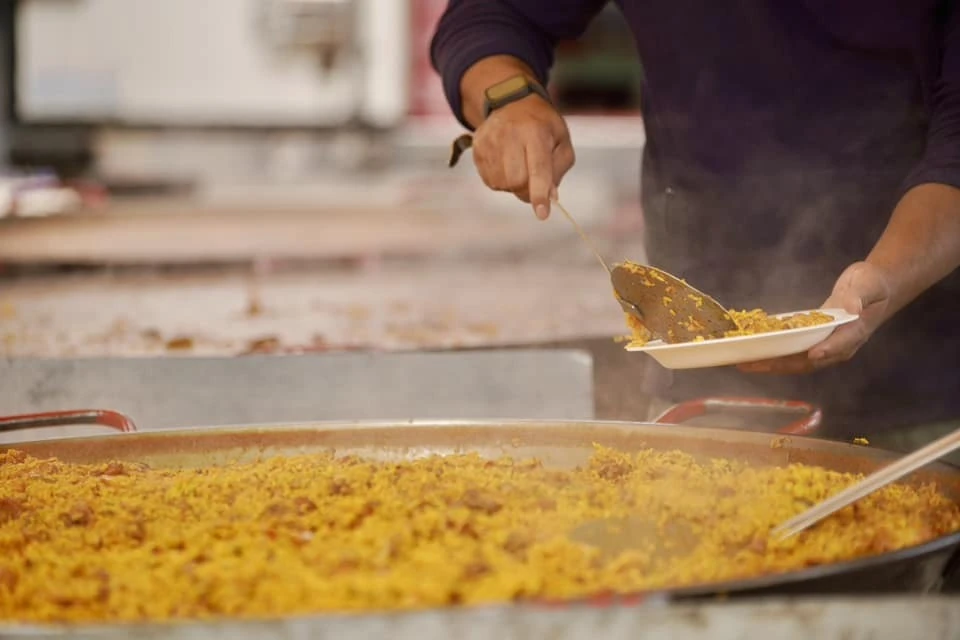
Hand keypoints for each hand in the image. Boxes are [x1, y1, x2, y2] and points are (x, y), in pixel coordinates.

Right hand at [471, 94, 574, 219]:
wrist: (512, 102)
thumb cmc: (542, 126)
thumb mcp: (561, 140)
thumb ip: (559, 169)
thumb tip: (550, 196)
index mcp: (535, 131)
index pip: (538, 169)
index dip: (539, 193)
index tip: (542, 214)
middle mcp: (509, 134)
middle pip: (517, 181)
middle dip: (528, 189)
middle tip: (534, 180)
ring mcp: (489, 141)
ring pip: (502, 184)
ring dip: (514, 185)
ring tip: (520, 166)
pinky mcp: (477, 148)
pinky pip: (490, 181)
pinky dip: (502, 180)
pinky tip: (506, 164)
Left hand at [737, 261, 891, 374]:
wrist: (873, 288)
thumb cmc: (871, 284)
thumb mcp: (867, 285)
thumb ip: (858, 298)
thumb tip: (852, 310)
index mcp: (854, 332)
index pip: (839, 345)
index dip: (826, 350)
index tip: (811, 353)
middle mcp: (839, 345)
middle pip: (809, 361)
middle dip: (779, 365)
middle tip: (752, 364)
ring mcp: (826, 346)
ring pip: (796, 361)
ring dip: (770, 364)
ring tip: (743, 363)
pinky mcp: (814, 342)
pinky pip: (793, 352)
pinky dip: (774, 354)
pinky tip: (753, 352)